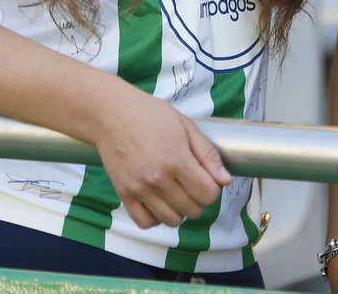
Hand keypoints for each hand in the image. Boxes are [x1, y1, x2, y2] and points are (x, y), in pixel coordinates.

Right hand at [93, 88, 230, 229]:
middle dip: (199, 199)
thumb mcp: (186, 126)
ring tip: (176, 193)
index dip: (213, 188)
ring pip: (171, 221)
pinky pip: (145, 222)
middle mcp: (158, 179)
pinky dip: (155, 218)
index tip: (207, 179)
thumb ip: (208, 154)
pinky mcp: (124, 195)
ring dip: (179, 210)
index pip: (208, 194)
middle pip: (193, 210)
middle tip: (192, 184)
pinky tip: (158, 202)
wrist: (112, 114)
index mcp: (177, 160)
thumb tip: (226, 180)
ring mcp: (140, 189)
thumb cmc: (151, 115)